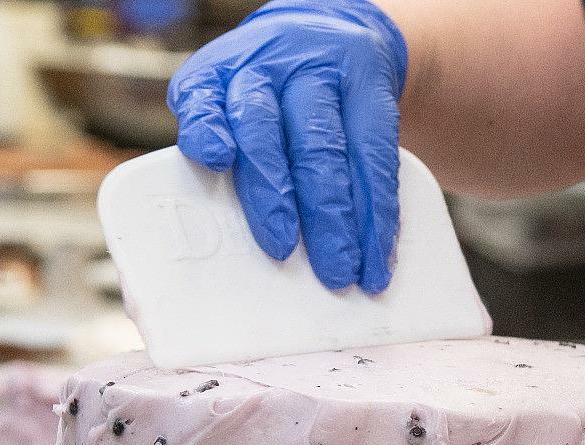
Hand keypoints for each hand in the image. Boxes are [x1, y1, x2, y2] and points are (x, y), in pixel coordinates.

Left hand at [168, 0, 407, 292]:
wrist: (334, 37)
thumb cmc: (272, 99)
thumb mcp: (231, 107)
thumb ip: (222, 157)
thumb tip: (224, 237)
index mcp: (221, 74)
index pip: (205, 98)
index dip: (209, 127)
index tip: (215, 157)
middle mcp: (270, 66)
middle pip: (271, 134)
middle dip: (280, 200)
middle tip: (284, 254)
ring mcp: (323, 73)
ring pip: (329, 150)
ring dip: (338, 219)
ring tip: (342, 268)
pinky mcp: (371, 89)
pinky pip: (378, 158)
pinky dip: (379, 215)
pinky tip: (377, 253)